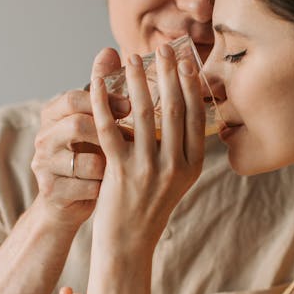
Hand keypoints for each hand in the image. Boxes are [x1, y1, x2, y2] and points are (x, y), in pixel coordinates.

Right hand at [31, 53, 126, 229]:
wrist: (68, 199)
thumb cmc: (88, 153)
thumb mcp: (93, 120)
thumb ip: (100, 89)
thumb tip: (110, 50)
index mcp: (53, 115)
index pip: (74, 98)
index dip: (104, 101)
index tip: (131, 106)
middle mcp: (43, 137)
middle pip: (76, 125)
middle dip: (109, 132)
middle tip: (134, 138)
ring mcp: (43, 165)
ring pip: (83, 161)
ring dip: (109, 165)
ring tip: (125, 166)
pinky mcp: (50, 192)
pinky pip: (84, 187)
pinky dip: (102, 188)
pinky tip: (112, 188)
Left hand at [89, 43, 204, 255]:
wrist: (129, 244)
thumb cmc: (149, 209)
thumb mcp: (175, 181)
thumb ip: (180, 150)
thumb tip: (179, 107)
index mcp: (192, 167)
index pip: (195, 117)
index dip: (190, 85)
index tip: (185, 61)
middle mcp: (174, 167)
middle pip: (173, 110)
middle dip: (168, 74)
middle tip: (162, 49)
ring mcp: (147, 170)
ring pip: (142, 115)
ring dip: (136, 82)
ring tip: (130, 59)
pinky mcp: (120, 173)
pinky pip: (110, 129)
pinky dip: (103, 103)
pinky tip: (97, 83)